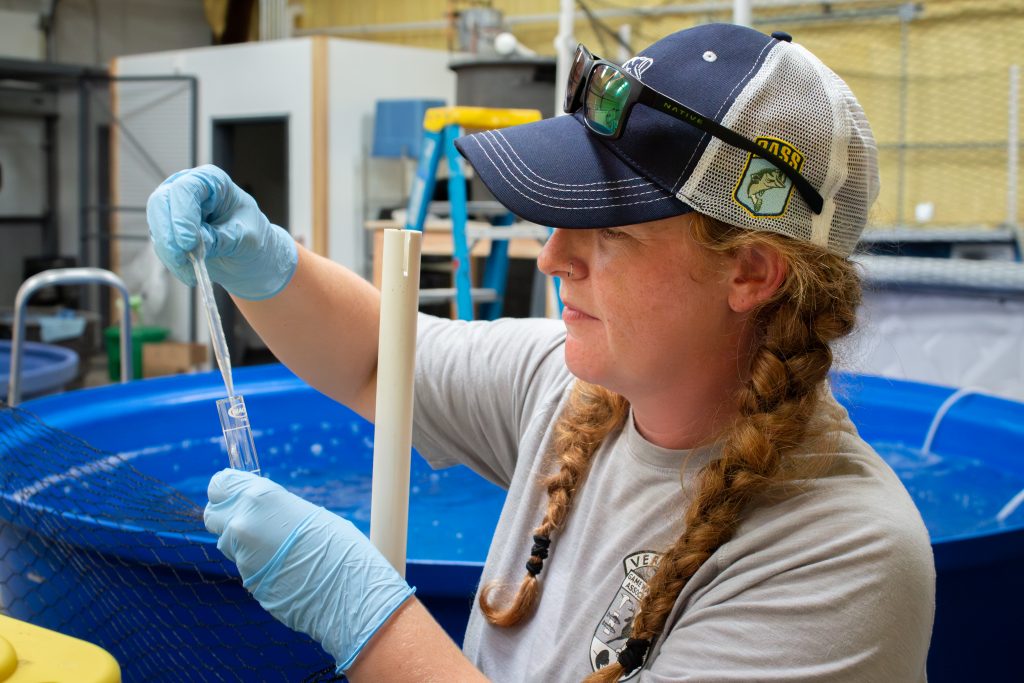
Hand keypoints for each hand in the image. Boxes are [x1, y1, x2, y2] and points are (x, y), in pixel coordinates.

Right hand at [146, 165, 297, 299]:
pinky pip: (162, 245)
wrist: (250, 256)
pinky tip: (188, 274)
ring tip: (191, 273)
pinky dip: (173, 261)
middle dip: (169, 235)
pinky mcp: (168, 230)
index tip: (188, 242)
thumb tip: (196, 244)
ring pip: (158, 226)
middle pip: (161, 203)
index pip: (186, 188)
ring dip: (170, 253)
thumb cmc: (252, 238)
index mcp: (212, 181)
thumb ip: (222, 239)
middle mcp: (188, 189)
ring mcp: (174, 209)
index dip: (183, 214)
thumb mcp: (246, 239)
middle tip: (181, 259)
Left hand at [204, 469, 414, 670]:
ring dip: (242, 543)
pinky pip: (243, 564)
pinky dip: (256, 563)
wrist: (345, 586)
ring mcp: (239, 553)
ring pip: (226, 542)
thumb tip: (257, 511)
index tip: (234, 495)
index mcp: (259, 496)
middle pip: (212, 514)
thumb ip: (270, 508)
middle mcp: (242, 522)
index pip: (218, 485)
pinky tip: (282, 566)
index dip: (225, 491)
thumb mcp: (300, 511)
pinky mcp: (244, 578)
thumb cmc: (335, 542)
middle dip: (226, 517)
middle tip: (251, 521)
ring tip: (277, 548)